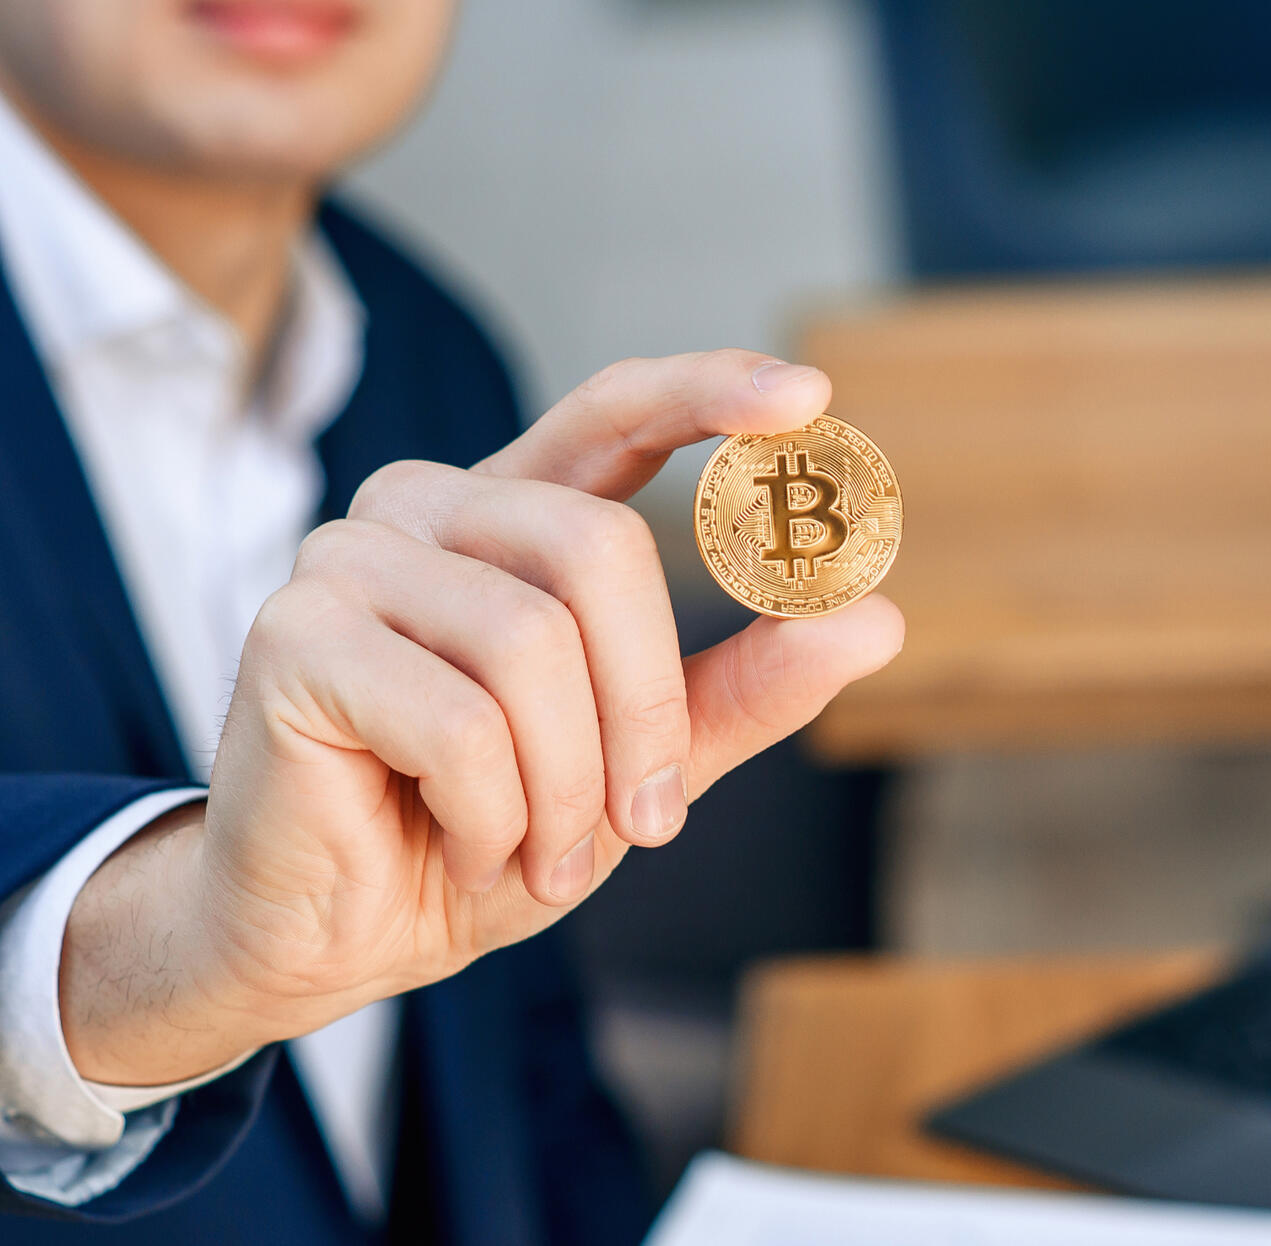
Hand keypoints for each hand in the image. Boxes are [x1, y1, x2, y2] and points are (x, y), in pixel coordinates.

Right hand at [58, 352, 903, 1085]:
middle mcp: (427, 509)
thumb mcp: (647, 762)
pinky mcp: (293, 637)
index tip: (810, 399)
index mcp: (513, 517)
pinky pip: (458, 722)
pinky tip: (470, 844)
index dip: (708, 391)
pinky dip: (497, 814)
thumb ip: (747, 686)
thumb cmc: (490, 829)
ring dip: (567, 786)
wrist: (347, 934)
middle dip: (645, 707)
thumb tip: (876, 618)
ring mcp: (347, 559)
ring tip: (540, 851)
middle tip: (643, 817)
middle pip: (599, 548)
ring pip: (532, 644)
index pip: (613, 413)